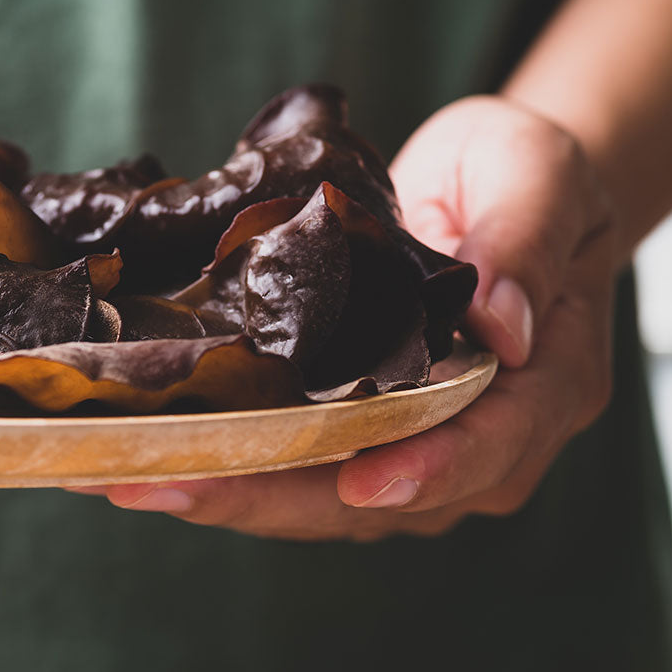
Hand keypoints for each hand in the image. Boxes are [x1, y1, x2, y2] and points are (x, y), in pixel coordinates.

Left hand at [78, 96, 615, 539]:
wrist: (485, 191)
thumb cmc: (517, 176)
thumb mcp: (537, 175)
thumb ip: (526, 239)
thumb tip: (502, 321)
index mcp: (540, 386)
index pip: (489, 445)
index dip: (425, 468)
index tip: (359, 480)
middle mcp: (475, 435)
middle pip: (376, 493)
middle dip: (268, 495)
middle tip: (169, 485)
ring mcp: (407, 440)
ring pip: (317, 491)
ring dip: (224, 488)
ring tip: (130, 478)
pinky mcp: (350, 424)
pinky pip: (290, 457)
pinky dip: (223, 457)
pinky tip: (146, 452)